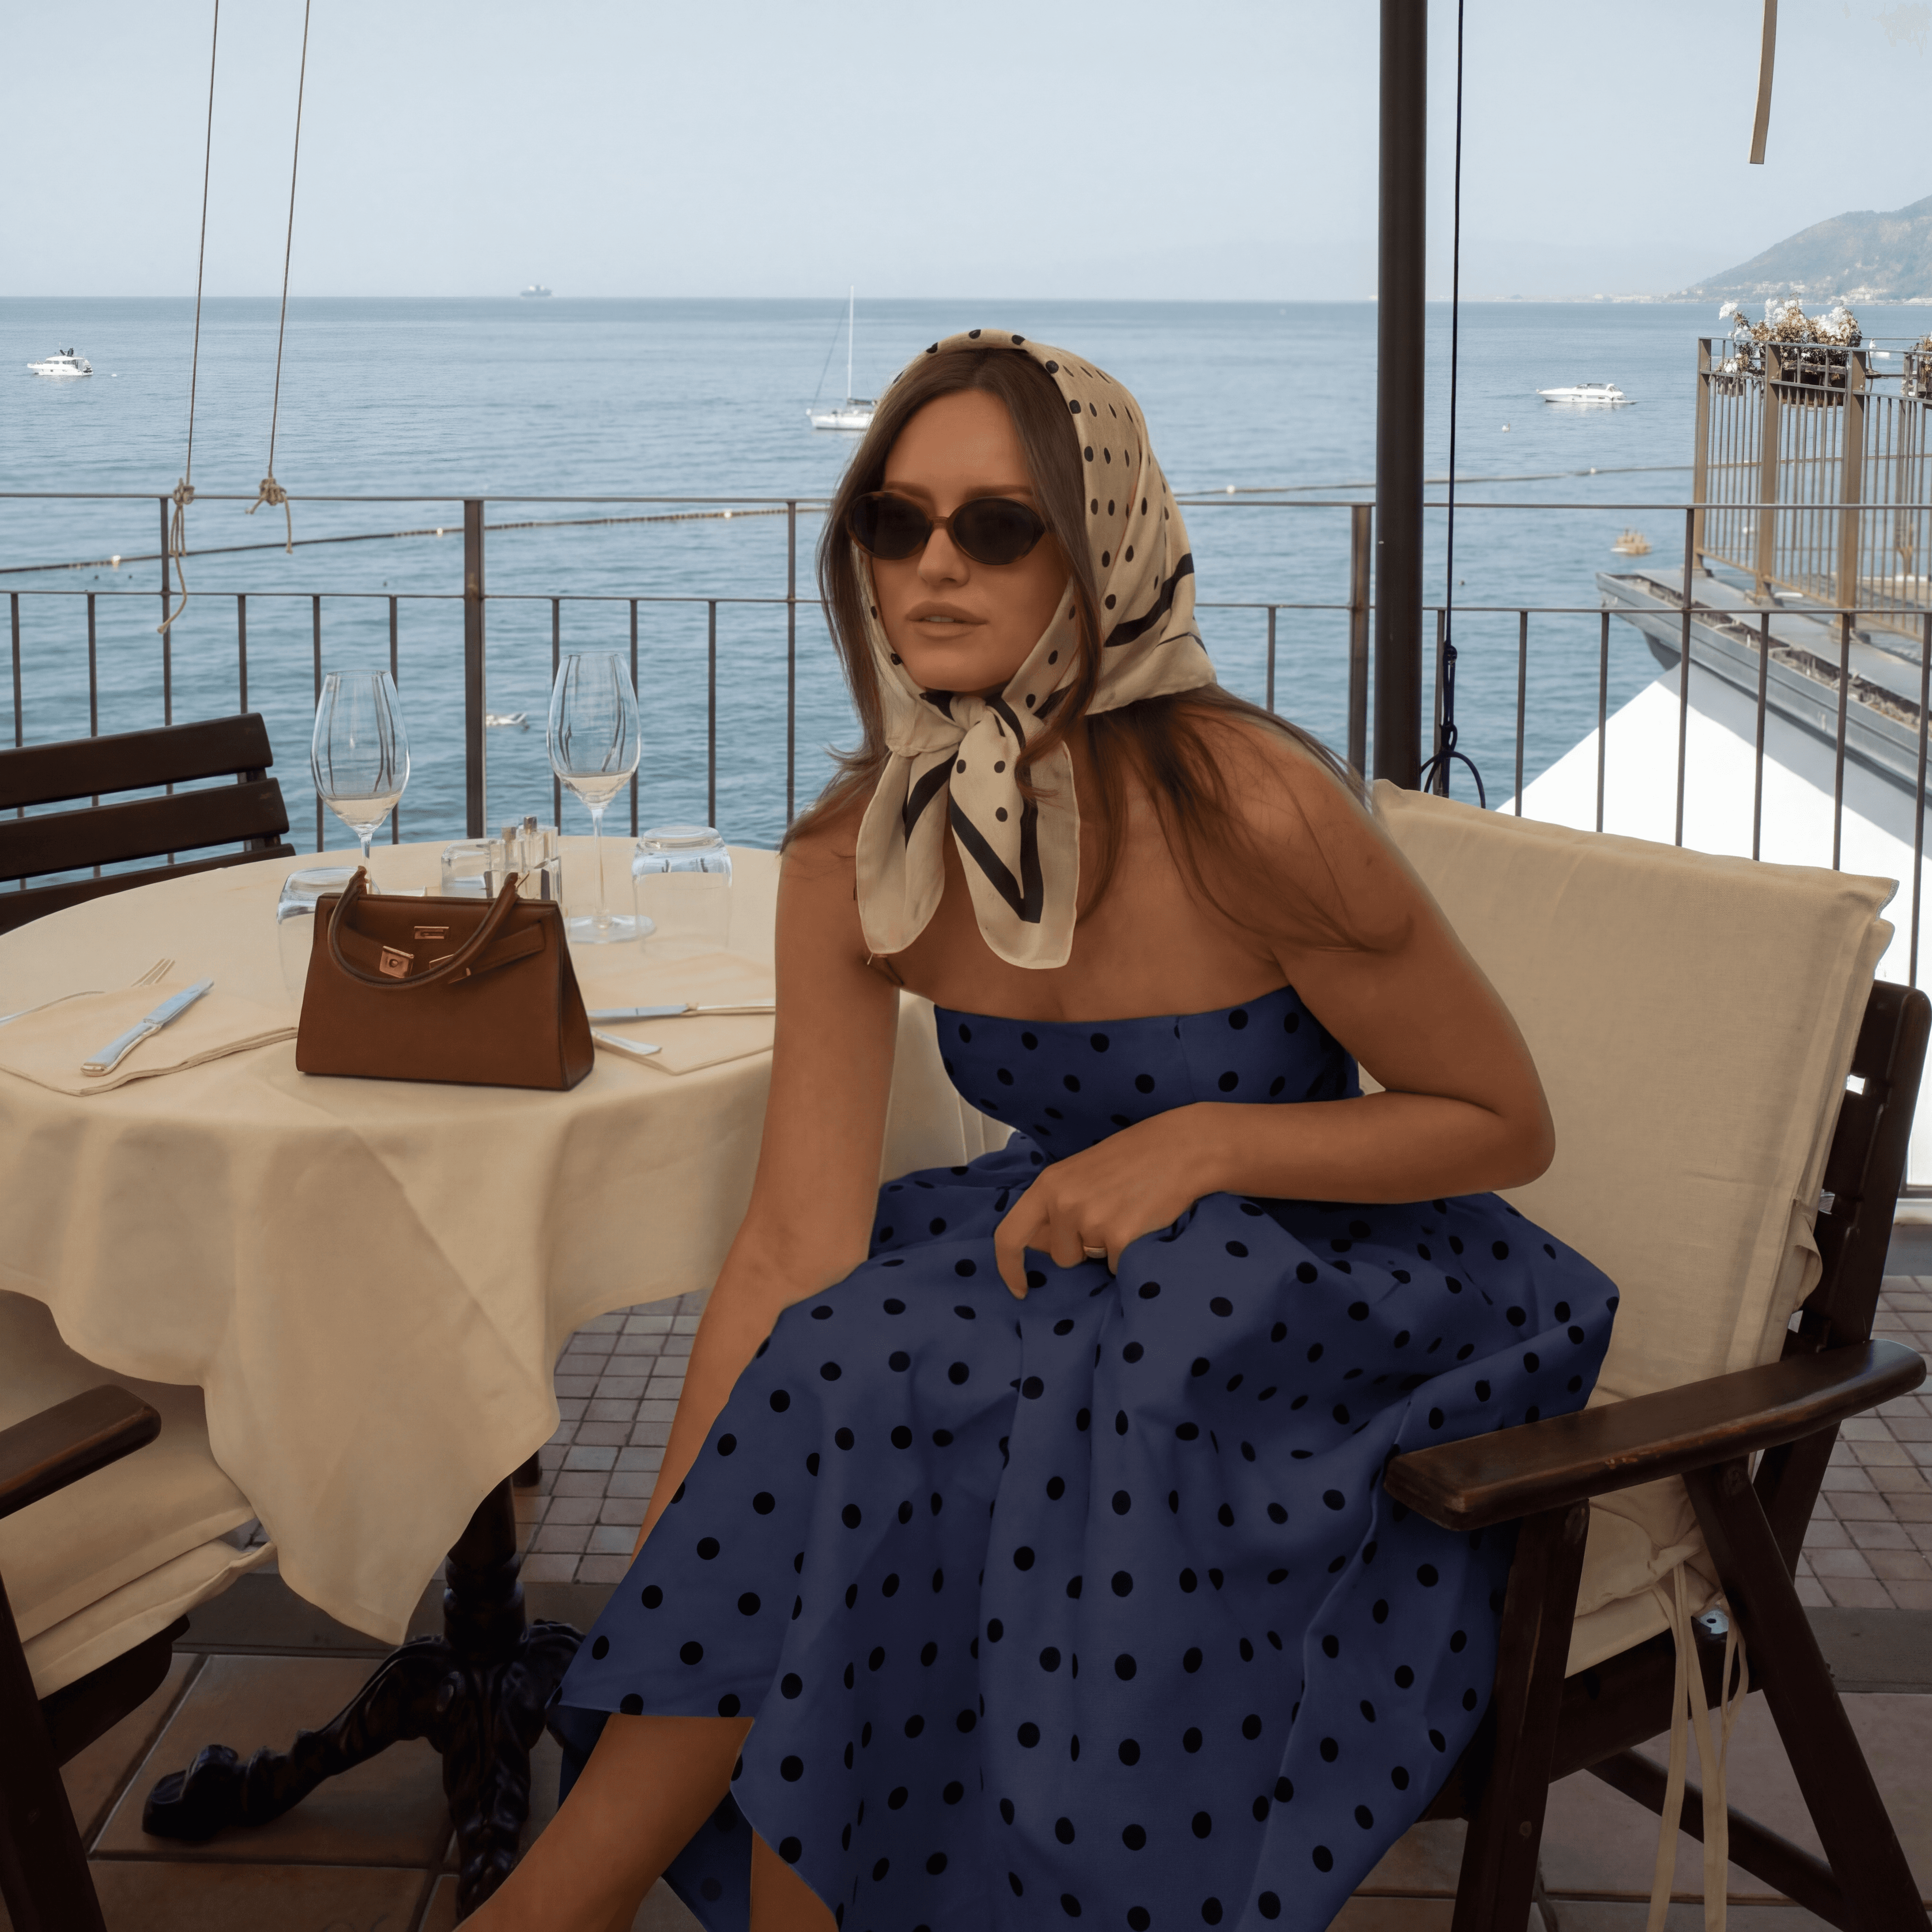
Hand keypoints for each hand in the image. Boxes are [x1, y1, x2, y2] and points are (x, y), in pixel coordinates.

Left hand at [993, 1109, 1213, 1296]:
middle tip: (1110, 1213)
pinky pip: (1117, 1265)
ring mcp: (1091, 1221)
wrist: (1182, 1148)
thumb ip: (1055, 1205)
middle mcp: (1064, 1203)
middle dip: (1083, 1248)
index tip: (1021, 1287)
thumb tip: (1037, 1244)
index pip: (1009, 1235)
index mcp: (1049, 1184)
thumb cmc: (1133, 1158)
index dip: (1009, 1267)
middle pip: (1062, 1256)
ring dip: (1108, 1248)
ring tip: (1128, 1212)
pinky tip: (1143, 1222)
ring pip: (1092, 1261)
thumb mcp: (1080, 1173)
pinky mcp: (1120, 1239)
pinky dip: (1130, 1253)